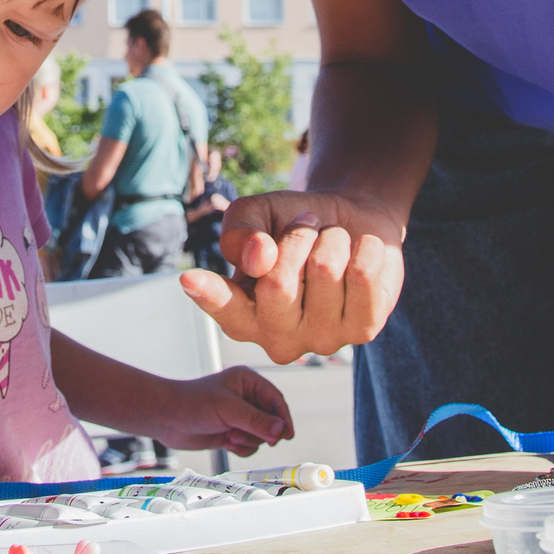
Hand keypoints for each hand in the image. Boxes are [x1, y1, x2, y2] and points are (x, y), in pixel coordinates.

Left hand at [130, 367, 294, 456]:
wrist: (167, 418)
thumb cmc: (193, 403)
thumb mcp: (229, 410)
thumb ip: (256, 421)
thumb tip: (281, 431)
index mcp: (248, 382)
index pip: (276, 400)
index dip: (283, 418)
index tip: (287, 435)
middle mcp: (246, 398)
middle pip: (271, 421)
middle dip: (261, 431)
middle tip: (252, 436)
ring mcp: (239, 417)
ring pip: (261, 436)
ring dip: (248, 440)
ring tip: (230, 435)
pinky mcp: (232, 432)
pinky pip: (249, 445)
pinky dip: (241, 447)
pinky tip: (226, 442)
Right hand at [179, 190, 405, 364]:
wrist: (353, 225)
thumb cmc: (295, 224)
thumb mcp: (258, 213)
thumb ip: (242, 229)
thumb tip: (257, 257)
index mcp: (242, 315)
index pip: (225, 308)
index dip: (208, 294)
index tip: (189, 279)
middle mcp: (277, 338)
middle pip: (278, 282)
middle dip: (296, 236)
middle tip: (307, 227)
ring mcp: (321, 340)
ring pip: (323, 271)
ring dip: (331, 238)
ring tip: (333, 243)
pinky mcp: (363, 330)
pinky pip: (362, 276)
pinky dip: (364, 248)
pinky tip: (361, 253)